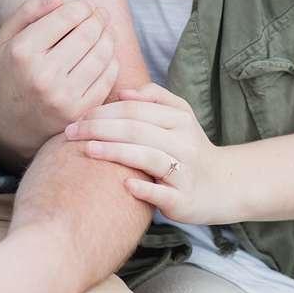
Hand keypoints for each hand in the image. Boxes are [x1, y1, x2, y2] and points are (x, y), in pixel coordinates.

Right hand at [0, 0, 119, 167]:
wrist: (12, 125)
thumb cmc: (14, 73)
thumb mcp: (8, 39)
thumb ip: (28, 12)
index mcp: (23, 52)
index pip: (67, 16)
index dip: (82, 6)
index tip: (86, 6)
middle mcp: (42, 75)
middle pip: (88, 33)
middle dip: (99, 19)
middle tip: (101, 15)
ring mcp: (63, 96)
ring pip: (102, 54)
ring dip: (109, 37)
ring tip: (106, 31)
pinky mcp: (80, 111)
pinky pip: (108, 77)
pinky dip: (112, 61)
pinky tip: (106, 54)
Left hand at [66, 85, 238, 224]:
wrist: (223, 185)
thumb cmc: (189, 149)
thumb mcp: (180, 116)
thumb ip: (155, 98)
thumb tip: (123, 92)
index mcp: (180, 119)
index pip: (136, 109)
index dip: (104, 111)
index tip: (77, 118)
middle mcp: (185, 143)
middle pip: (138, 130)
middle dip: (100, 128)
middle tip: (70, 133)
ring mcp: (186, 172)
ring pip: (150, 157)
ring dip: (117, 152)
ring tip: (89, 150)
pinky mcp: (185, 199)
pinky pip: (164, 193)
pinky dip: (145, 189)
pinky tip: (125, 186)